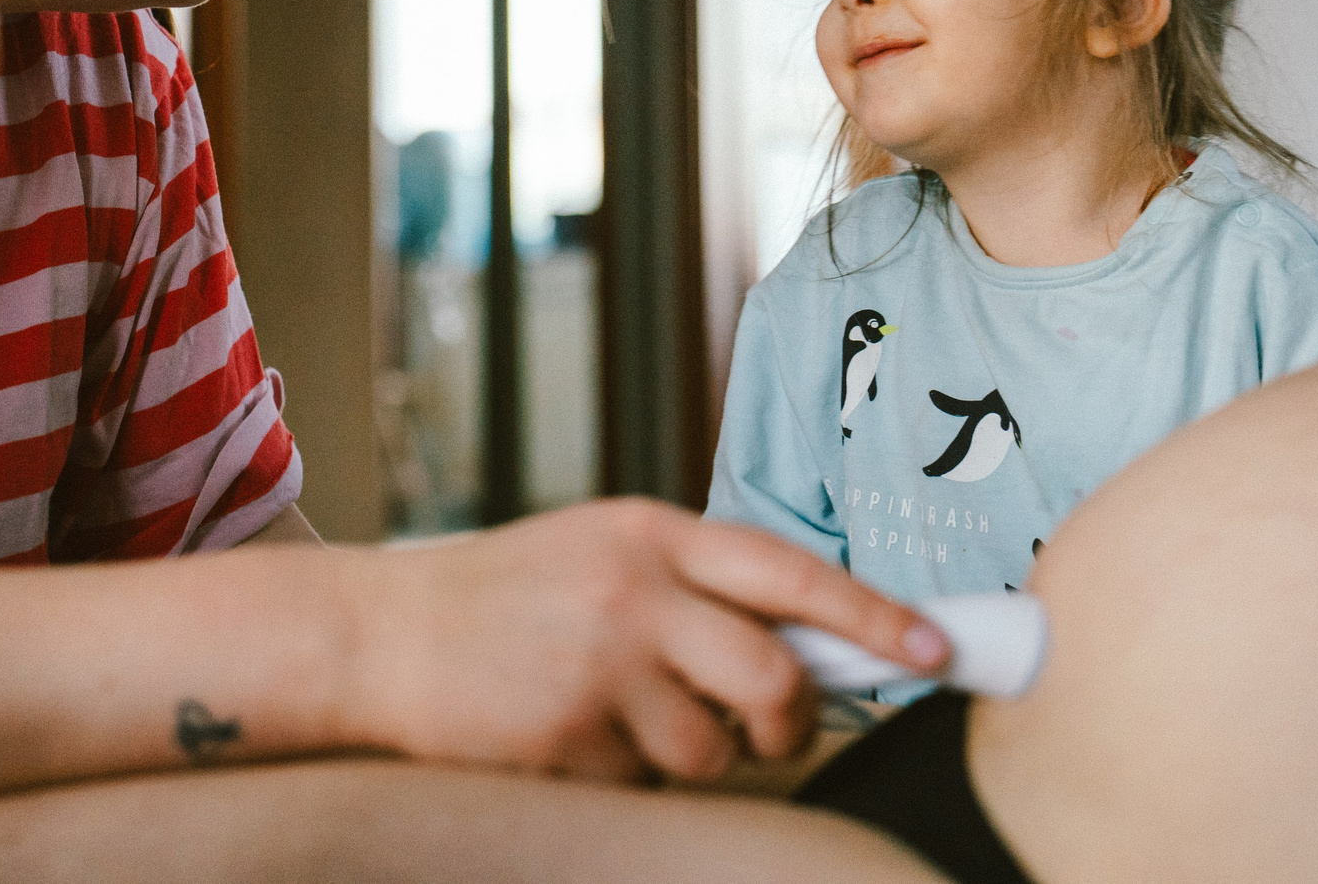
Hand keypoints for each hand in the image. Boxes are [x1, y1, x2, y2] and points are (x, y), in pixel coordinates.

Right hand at [338, 498, 946, 783]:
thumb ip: (694, 584)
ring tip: (626, 723)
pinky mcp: (566, 738)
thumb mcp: (605, 554)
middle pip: (773, 674)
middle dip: (792, 723)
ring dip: (691, 756)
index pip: (789, 571)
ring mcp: (599, 666)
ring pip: (712, 748)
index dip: (872, 614)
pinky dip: (623, 778)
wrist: (382, 636)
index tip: (935, 649)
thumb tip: (808, 645)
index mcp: (652, 532)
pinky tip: (570, 739)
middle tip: (772, 733)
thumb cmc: (509, 598)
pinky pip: (642, 785)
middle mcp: (633, 590)